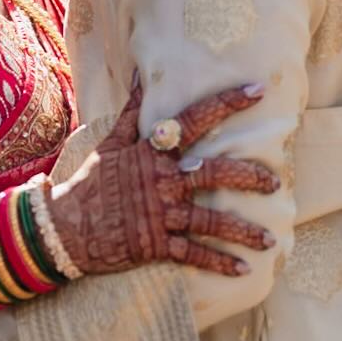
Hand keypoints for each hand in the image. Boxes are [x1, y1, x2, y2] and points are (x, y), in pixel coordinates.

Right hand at [50, 75, 277, 277]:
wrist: (66, 228)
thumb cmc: (91, 181)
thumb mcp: (111, 142)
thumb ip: (132, 110)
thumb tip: (140, 72)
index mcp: (154, 150)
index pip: (196, 119)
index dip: (227, 102)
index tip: (258, 89)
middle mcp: (163, 180)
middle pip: (214, 172)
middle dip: (248, 176)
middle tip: (275, 181)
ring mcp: (162, 214)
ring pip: (211, 221)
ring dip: (244, 231)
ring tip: (270, 240)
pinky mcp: (157, 245)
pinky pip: (195, 255)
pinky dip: (220, 263)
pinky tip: (244, 269)